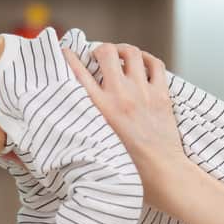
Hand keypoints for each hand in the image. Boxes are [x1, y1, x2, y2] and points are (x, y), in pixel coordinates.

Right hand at [62, 43, 187, 210]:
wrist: (162, 173)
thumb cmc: (129, 169)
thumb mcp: (96, 145)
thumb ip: (81, 129)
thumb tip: (62, 125)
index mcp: (100, 109)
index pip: (77, 71)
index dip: (68, 56)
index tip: (65, 51)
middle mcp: (120, 95)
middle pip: (106, 52)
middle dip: (100, 49)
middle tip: (98, 57)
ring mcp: (143, 92)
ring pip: (132, 53)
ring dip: (123, 50)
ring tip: (120, 56)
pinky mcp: (161, 95)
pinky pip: (156, 64)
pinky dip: (147, 59)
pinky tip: (142, 64)